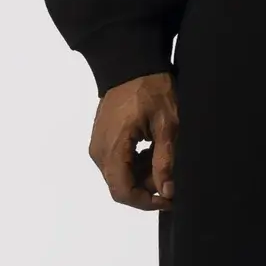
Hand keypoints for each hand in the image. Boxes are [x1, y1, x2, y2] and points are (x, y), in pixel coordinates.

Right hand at [88, 72, 177, 210]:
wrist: (131, 63)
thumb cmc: (151, 89)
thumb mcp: (167, 125)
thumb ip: (165, 161)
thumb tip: (166, 191)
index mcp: (114, 146)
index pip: (122, 191)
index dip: (146, 203)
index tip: (168, 199)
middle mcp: (99, 150)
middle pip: (120, 187)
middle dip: (146, 188)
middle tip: (168, 174)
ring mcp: (98, 145)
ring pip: (119, 177)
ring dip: (141, 176)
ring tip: (161, 156)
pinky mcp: (101, 140)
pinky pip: (116, 164)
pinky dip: (135, 165)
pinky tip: (150, 151)